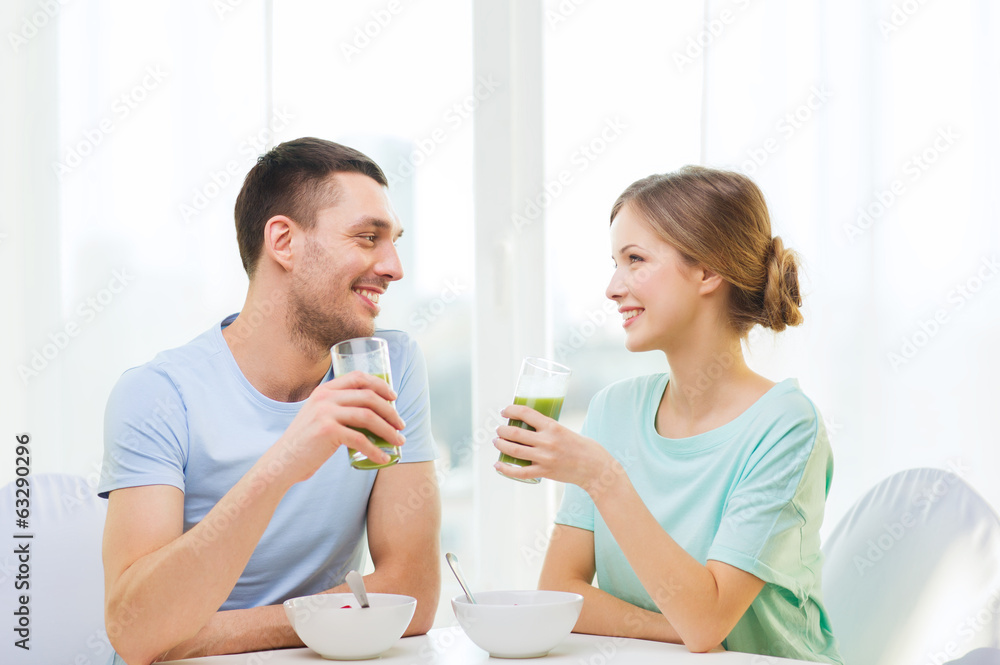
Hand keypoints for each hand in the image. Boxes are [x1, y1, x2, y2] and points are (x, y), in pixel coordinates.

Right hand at [266, 371, 405, 485]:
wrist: (282, 462)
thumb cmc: (305, 443)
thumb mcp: (318, 417)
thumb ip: (337, 410)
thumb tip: (372, 415)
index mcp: (324, 390)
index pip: (358, 377)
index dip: (380, 385)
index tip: (394, 397)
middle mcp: (325, 397)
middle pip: (368, 397)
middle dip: (390, 411)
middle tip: (401, 425)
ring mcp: (325, 413)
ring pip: (368, 416)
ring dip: (388, 430)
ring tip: (399, 441)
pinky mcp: (327, 432)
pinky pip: (359, 439)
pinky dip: (375, 450)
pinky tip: (383, 458)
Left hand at [492, 404, 620, 492]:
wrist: (596, 468)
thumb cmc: (583, 447)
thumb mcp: (565, 431)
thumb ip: (549, 429)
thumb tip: (530, 426)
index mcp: (553, 426)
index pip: (526, 413)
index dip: (511, 410)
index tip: (504, 411)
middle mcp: (547, 441)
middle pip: (515, 433)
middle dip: (502, 430)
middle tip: (498, 429)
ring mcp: (545, 458)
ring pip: (514, 450)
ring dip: (501, 445)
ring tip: (497, 442)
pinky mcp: (545, 472)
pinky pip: (520, 472)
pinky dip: (506, 469)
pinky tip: (498, 464)